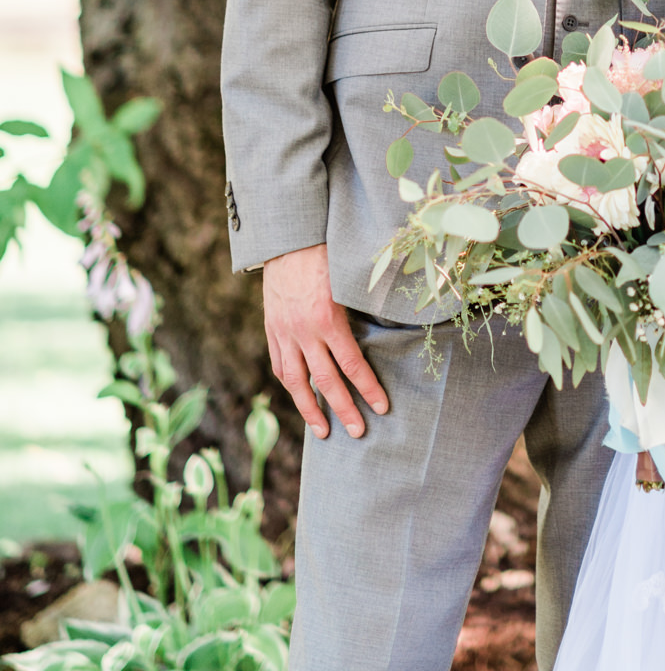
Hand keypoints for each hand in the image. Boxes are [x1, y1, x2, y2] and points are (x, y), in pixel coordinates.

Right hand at [262, 244, 387, 440]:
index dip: (368, 389)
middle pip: (326, 382)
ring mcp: (284, 333)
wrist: (287, 239)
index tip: (382, 407)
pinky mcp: (272, 330)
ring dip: (311, 410)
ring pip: (297, 382)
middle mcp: (304, 331)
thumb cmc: (326, 253)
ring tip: (324, 432)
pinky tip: (300, 398)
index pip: (352, 365)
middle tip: (359, 432)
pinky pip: (280, 366)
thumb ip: (359, 309)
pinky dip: (291, 385)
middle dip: (344, 410)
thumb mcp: (348, 280)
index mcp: (328, 318)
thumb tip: (385, 331)